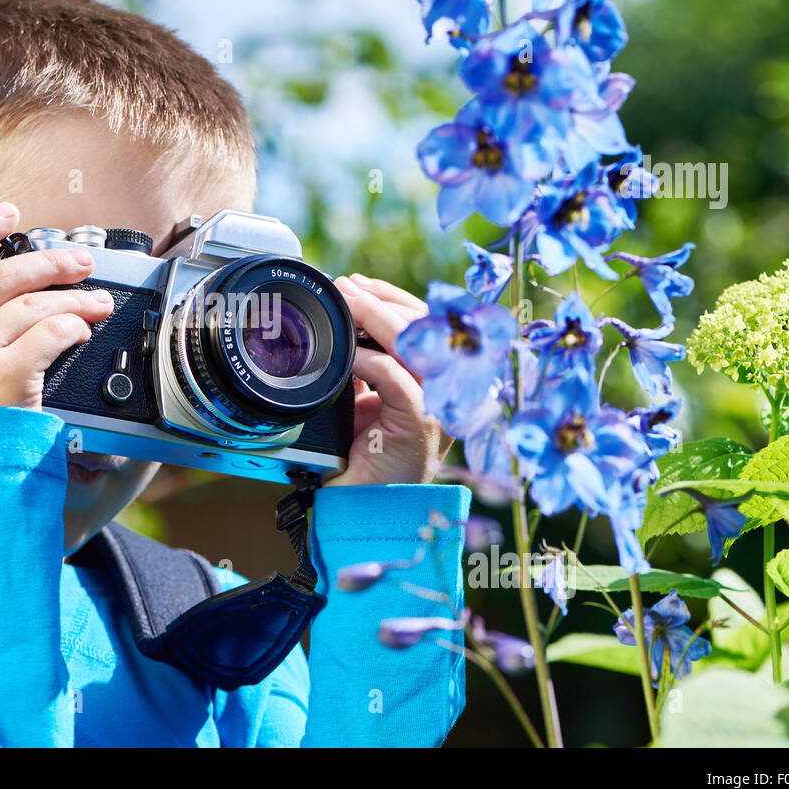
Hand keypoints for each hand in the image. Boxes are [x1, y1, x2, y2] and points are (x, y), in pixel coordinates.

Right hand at [0, 203, 114, 414]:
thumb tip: (7, 284)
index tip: (8, 212)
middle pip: (2, 275)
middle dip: (50, 263)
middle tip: (80, 262)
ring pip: (34, 305)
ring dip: (75, 298)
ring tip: (98, 302)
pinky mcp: (3, 375)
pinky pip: (51, 334)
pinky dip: (74, 328)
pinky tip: (84, 331)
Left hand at [324, 273, 448, 486]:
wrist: (365, 506)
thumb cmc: (363, 456)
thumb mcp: (364, 398)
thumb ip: (364, 364)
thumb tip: (342, 325)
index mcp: (437, 380)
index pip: (428, 323)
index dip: (393, 297)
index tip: (358, 283)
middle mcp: (446, 390)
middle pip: (424, 325)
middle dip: (380, 300)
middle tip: (345, 288)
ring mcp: (439, 406)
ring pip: (415, 344)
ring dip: (376, 318)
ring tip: (346, 306)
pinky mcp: (422, 424)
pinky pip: (397, 378)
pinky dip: (369, 361)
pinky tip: (348, 357)